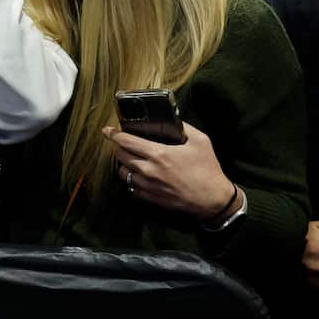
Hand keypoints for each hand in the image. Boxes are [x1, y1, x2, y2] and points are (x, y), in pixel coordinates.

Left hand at [102, 121, 233, 219]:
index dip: (113, 134)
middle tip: (127, 144)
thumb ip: (184, 127)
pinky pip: (131, 186)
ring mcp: (147, 185)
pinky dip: (132, 178)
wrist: (212, 199)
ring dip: (124, 164)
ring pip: (123, 172)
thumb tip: (173, 119)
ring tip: (133, 159)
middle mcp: (148, 170)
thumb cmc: (207, 169)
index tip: (106, 130)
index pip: (127, 142)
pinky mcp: (149, 198)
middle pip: (121, 156)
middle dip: (120, 147)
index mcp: (158, 154)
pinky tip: (140, 174)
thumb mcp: (201, 141)